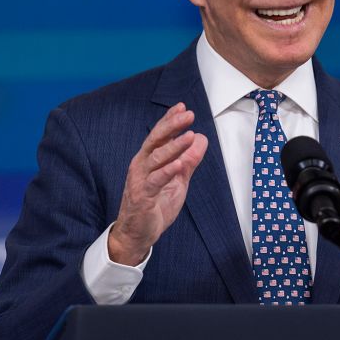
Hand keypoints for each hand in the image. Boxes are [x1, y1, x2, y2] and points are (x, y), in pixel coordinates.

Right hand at [109, 103, 208, 264]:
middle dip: (172, 125)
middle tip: (188, 114)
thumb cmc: (155, 205)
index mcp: (148, 160)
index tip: (183, 106)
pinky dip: (167, 171)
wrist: (137, 233)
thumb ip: (189, 161)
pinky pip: (155, 180)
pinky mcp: (142, 196)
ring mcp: (140, 179)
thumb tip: (201, 139)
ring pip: (156, 157)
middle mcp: (141, 165)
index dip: (170, 120)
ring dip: (174, 146)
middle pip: (155, 140)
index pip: (159, 135)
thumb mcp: (178, 181)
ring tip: (190, 135)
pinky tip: (178, 163)